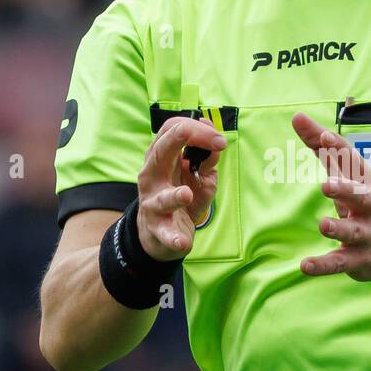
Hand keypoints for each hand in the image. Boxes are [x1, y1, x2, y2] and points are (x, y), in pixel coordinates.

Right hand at [136, 116, 226, 259]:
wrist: (160, 234)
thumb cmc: (179, 197)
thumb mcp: (196, 175)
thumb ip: (206, 160)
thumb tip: (217, 142)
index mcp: (160, 158)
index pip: (171, 131)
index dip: (197, 129)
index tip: (219, 140)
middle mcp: (152, 177)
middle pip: (159, 152)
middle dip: (180, 140)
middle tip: (211, 140)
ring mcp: (153, 204)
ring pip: (161, 198)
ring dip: (174, 196)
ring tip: (186, 194)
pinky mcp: (158, 229)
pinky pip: (165, 233)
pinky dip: (173, 237)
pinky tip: (182, 241)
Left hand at [291, 111, 370, 282]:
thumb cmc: (365, 202)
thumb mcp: (349, 175)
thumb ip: (322, 147)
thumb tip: (298, 117)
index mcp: (366, 181)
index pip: (352, 161)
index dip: (338, 150)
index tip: (323, 137)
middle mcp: (370, 206)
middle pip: (360, 195)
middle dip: (345, 189)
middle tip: (326, 185)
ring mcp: (366, 234)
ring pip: (352, 231)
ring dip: (339, 227)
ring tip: (323, 224)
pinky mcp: (359, 260)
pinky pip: (340, 263)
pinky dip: (323, 265)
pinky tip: (305, 265)